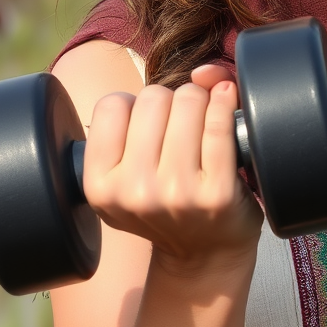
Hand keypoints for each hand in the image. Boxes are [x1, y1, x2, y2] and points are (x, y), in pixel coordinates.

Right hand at [82, 65, 261, 269]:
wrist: (203, 256)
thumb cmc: (169, 201)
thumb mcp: (134, 168)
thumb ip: (151, 106)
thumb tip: (204, 70)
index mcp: (99, 187)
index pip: (112, 105)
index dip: (134, 107)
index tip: (149, 126)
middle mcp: (134, 192)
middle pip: (153, 98)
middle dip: (171, 102)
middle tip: (181, 127)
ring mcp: (177, 193)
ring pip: (188, 101)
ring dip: (200, 101)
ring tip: (202, 125)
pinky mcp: (217, 193)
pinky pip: (219, 124)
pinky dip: (226, 104)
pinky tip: (227, 104)